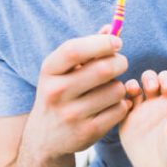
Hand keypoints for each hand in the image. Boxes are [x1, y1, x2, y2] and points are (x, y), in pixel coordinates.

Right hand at [21, 34, 131, 160]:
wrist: (45, 138)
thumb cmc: (60, 93)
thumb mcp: (63, 70)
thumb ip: (87, 48)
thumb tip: (111, 27)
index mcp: (49, 71)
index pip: (74, 50)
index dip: (101, 42)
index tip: (117, 42)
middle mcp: (56, 92)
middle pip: (103, 69)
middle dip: (120, 62)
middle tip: (120, 63)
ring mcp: (71, 114)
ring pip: (116, 89)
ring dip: (120, 86)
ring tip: (110, 89)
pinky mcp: (88, 132)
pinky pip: (120, 109)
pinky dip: (122, 104)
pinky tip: (111, 106)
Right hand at [119, 70, 166, 166]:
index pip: (166, 79)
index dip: (165, 78)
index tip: (166, 87)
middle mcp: (154, 103)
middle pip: (148, 79)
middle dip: (148, 78)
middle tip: (150, 88)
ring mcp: (138, 112)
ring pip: (132, 89)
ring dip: (131, 85)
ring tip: (133, 91)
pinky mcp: (125, 122)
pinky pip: (118, 106)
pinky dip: (118, 102)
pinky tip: (123, 107)